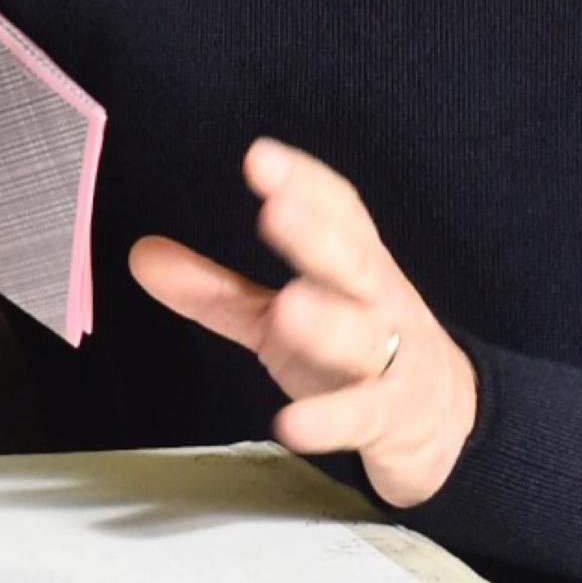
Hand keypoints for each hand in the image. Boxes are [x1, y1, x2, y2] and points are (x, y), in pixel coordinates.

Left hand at [129, 139, 477, 506]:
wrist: (439, 422)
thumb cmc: (350, 350)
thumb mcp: (277, 318)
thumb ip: (215, 289)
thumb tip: (142, 254)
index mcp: (353, 264)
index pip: (339, 211)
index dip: (305, 182)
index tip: (261, 158)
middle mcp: (376, 301)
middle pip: (354, 262)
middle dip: (319, 235)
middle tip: (279, 211)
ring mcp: (389, 359)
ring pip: (362, 336)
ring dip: (329, 321)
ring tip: (290, 307)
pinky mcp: (389, 417)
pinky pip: (361, 414)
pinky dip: (328, 419)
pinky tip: (291, 424)